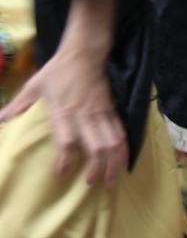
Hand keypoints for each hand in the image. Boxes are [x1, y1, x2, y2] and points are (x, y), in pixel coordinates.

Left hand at [0, 0, 126, 186]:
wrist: (85, 53)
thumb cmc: (58, 70)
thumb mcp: (34, 86)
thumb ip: (19, 105)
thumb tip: (0, 119)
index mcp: (65, 111)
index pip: (67, 141)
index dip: (65, 160)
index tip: (62, 175)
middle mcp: (86, 115)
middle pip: (97, 146)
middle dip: (97, 168)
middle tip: (93, 184)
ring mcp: (102, 113)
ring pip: (113, 142)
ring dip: (114, 162)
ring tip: (112, 181)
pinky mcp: (112, 110)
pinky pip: (121, 132)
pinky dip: (124, 149)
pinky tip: (123, 162)